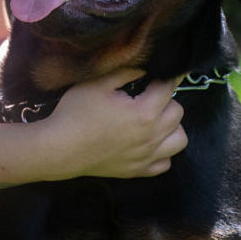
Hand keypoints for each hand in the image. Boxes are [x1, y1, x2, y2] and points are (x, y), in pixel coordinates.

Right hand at [35, 69, 187, 179]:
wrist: (60, 149)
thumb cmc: (76, 113)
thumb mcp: (97, 84)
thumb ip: (126, 72)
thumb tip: (145, 68)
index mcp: (144, 112)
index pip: (168, 89)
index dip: (167, 77)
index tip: (164, 71)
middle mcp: (151, 137)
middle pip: (178, 113)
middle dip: (167, 99)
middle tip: (149, 94)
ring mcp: (146, 157)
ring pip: (180, 140)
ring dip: (172, 126)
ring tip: (154, 119)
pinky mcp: (137, 171)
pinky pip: (165, 163)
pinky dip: (163, 152)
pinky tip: (148, 142)